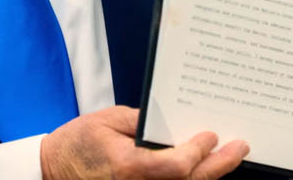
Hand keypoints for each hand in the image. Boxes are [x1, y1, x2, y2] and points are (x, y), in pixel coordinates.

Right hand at [40, 106, 248, 179]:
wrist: (52, 171)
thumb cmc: (77, 143)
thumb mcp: (108, 119)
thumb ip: (142, 121)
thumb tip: (172, 121)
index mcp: (129, 165)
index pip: (178, 165)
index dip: (200, 151)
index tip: (212, 135)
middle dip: (219, 165)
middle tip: (240, 148)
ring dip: (209, 175)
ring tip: (229, 156)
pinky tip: (204, 168)